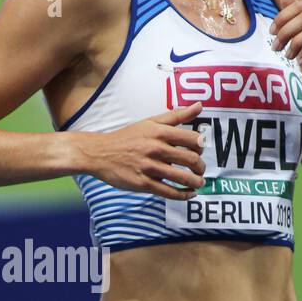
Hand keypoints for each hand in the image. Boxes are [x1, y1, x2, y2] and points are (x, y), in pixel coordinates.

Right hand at [75, 101, 206, 199]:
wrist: (99, 153)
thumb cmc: (127, 137)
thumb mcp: (150, 122)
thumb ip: (176, 115)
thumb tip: (199, 105)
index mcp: (159, 132)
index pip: (193, 139)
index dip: (201, 147)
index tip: (199, 151)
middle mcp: (156, 149)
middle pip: (191, 160)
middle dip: (201, 167)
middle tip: (201, 170)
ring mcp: (149, 167)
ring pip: (183, 178)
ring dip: (196, 182)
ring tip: (198, 183)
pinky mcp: (143, 184)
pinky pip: (169, 192)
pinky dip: (183, 195)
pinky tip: (188, 194)